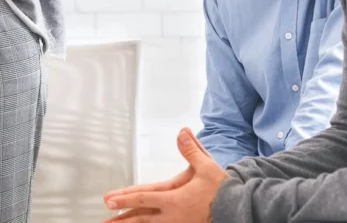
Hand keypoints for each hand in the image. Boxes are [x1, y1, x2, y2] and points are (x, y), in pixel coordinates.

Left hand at [102, 129, 226, 221]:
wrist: (241, 211)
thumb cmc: (223, 191)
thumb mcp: (207, 167)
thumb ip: (191, 150)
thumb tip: (182, 132)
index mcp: (175, 199)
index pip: (144, 197)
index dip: (125, 198)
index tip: (108, 200)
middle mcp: (173, 216)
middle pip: (141, 219)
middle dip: (121, 219)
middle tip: (104, 220)